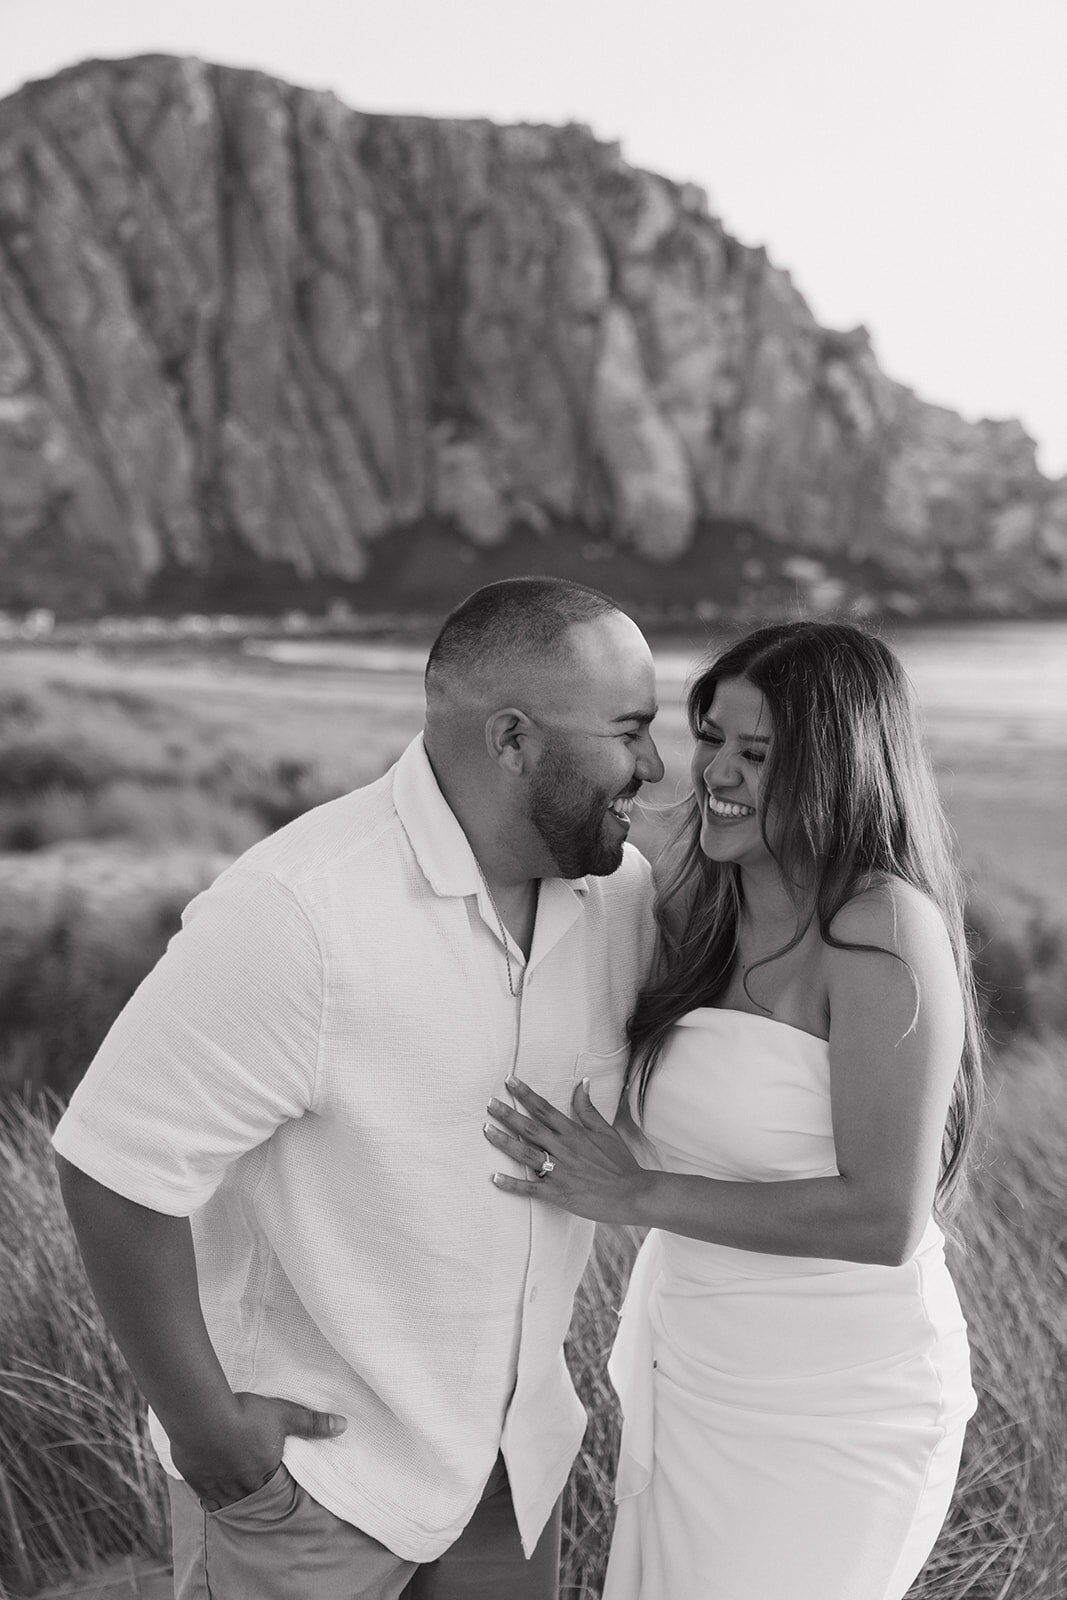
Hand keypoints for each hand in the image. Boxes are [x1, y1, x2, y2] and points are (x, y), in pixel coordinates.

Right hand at [169, 1391, 346, 1509]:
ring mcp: (218, 1486)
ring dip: (233, 1497)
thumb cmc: (246, 1414)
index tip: (273, 1483)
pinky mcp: (196, 1481)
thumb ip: (312, 1424)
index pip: (274, 1488)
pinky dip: (210, 1495)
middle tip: (253, 1491)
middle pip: (251, 1498)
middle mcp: (242, 1486)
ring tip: (234, 1493)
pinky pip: (205, 1497)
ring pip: (228, 1501)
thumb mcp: (284, 1414)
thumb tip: (343, 1426)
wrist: (204, 1416)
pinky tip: (210, 1492)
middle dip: (253, 1494)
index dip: (274, 1485)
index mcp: (265, 1472)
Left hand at [484, 1075, 647, 1223]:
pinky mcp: (558, 1193)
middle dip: (508, 1114)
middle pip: (530, 1128)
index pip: (544, 1109)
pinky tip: (495, 1177)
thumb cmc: (620, 1163)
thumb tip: (583, 1083)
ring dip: (505, 1142)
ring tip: (487, 1130)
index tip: (509, 1081)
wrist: (632, 1194)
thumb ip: (588, 1109)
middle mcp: (564, 1149)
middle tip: (489, 1103)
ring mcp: (560, 1172)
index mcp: (574, 1133)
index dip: (525, 1094)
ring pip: (526, 1154)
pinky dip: (512, 1184)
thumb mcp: (606, 1131)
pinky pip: (531, 1188)